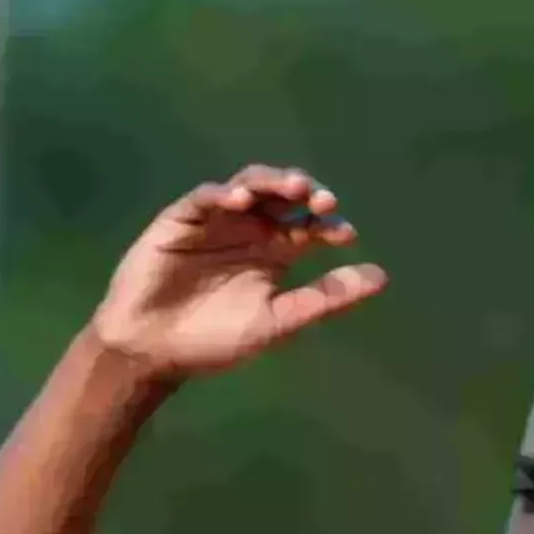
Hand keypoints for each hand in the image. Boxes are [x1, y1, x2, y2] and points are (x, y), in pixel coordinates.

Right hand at [88, 166, 387, 381]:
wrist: (151, 350)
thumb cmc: (213, 341)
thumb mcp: (277, 323)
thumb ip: (324, 298)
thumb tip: (382, 277)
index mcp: (275, 253)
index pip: (310, 228)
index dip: (329, 225)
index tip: (344, 234)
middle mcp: (250, 230)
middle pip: (284, 197)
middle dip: (305, 193)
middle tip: (321, 201)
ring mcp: (217, 220)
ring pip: (250, 186)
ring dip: (271, 182)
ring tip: (291, 188)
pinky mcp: (182, 218)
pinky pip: (206, 197)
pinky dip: (224, 195)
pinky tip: (240, 202)